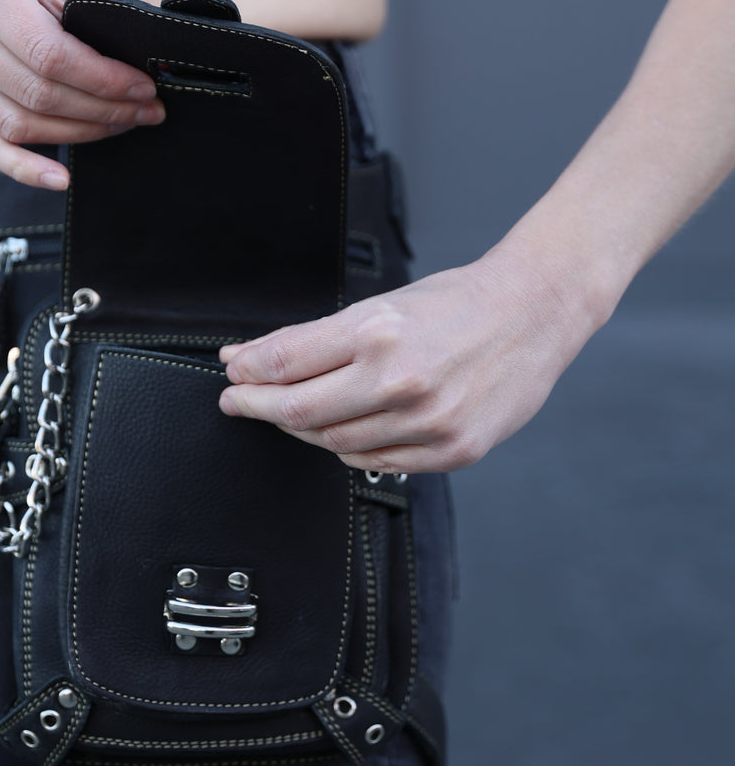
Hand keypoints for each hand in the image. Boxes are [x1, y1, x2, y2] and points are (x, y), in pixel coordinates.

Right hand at [0, 0, 163, 187]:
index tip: (143, 88)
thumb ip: (99, 17)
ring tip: (118, 125)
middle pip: (35, 93)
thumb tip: (152, 66)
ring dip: (77, 134)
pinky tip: (60, 177)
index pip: (49, 53)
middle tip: (143, 111)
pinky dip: (25, 168)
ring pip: (16, 124)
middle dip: (100, 109)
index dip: (102, 79)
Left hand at [218, 252, 593, 472]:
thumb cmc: (456, 303)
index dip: (247, 372)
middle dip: (258, 405)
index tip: (232, 373)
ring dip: (303, 428)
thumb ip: (314, 339)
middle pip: (299, 410)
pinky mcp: (453, 451)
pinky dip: (348, 450)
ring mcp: (429, 422)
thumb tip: (251, 357)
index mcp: (378, 333)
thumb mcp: (379, 306)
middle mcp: (401, 381)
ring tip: (290, 411)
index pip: (285, 363)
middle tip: (239, 400)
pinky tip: (341, 431)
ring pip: (335, 443)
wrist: (533, 312)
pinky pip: (377, 463)